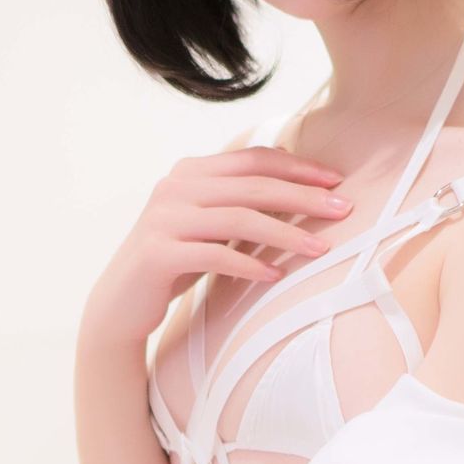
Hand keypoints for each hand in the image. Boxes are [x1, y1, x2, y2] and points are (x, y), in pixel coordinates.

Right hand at [86, 145, 353, 345]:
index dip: (298, 167)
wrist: (120, 304)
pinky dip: (248, 264)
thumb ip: (238, 200)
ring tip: (321, 249)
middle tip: (344, 210)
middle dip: (303, 197)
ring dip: (286, 233)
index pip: (253, 159)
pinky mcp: (158, 253)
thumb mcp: (208, 224)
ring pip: (238, 218)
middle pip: (252, 186)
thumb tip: (293, 176)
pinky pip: (214, 255)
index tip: (336, 181)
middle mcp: (176, 187)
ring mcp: (165, 218)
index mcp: (190, 172)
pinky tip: (275, 276)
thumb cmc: (175, 264)